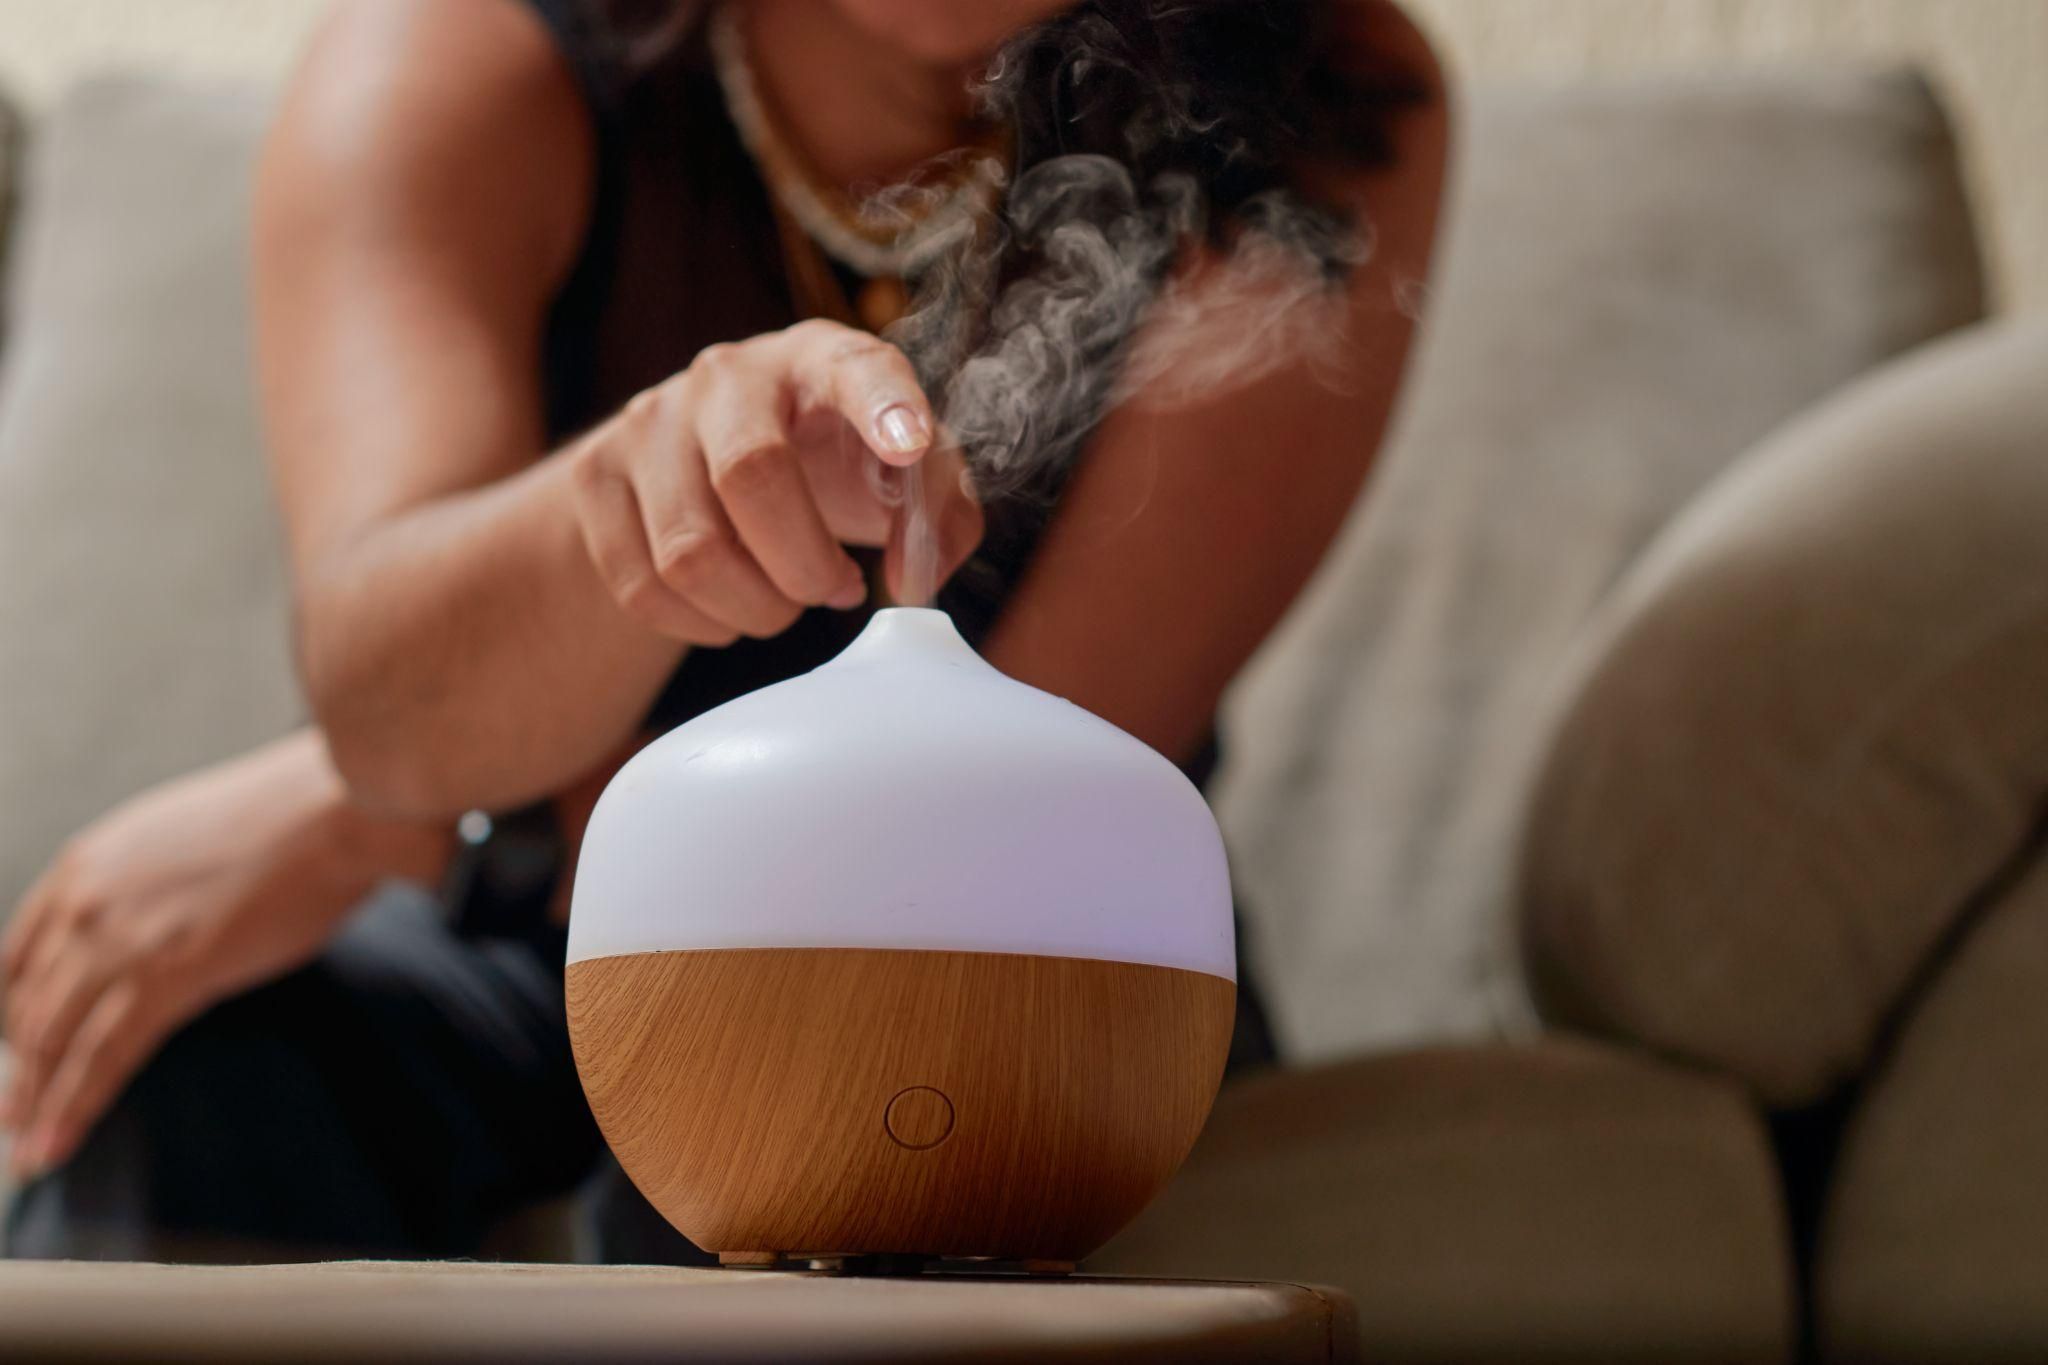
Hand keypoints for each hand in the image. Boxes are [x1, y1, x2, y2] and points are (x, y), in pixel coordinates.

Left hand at [0, 731, 446, 1178]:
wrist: (328, 813)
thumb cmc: (282, 821)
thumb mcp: (179, 839)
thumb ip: (143, 888)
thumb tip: (150, 930)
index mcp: (84, 866)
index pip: (16, 958)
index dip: (10, 1014)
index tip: (16, 1051)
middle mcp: (85, 904)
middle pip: (25, 1008)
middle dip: (18, 1071)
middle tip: (13, 1116)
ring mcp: (120, 942)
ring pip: (51, 1043)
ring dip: (34, 1104)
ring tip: (28, 1150)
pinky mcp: (166, 978)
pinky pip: (102, 1058)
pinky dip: (73, 1109)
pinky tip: (56, 1144)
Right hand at [568, 318, 983, 640]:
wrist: (710, 459)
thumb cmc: (831, 464)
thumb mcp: (898, 477)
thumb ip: (940, 519)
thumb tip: (915, 580)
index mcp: (821, 359)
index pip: (856, 369)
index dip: (884, 404)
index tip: (908, 443)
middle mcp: (728, 374)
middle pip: (752, 475)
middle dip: (803, 565)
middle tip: (837, 589)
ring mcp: (650, 419)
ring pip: (690, 552)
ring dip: (755, 608)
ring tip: (784, 599)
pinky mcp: (597, 474)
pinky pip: (642, 586)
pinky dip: (700, 624)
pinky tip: (731, 606)